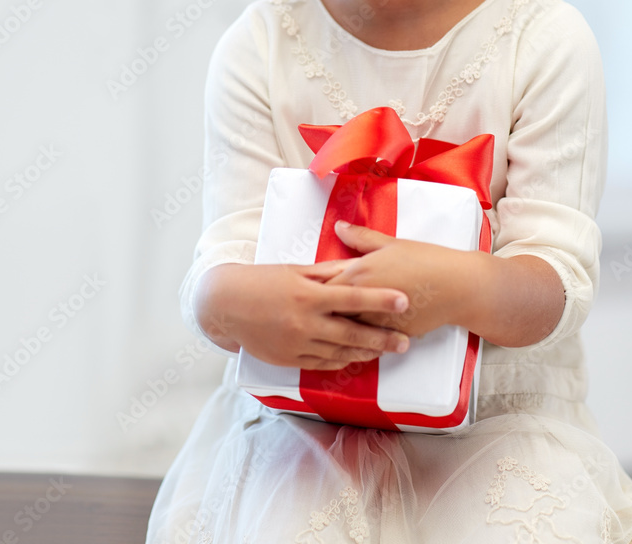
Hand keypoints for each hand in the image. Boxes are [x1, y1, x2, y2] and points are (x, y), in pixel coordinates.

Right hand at [194, 261, 411, 370]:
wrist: (226, 305)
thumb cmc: (263, 281)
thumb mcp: (295, 270)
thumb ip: (327, 272)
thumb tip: (355, 267)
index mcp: (309, 294)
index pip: (353, 298)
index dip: (381, 300)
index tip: (405, 300)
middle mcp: (305, 322)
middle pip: (352, 334)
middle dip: (382, 339)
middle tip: (405, 342)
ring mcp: (297, 344)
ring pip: (339, 353)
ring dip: (365, 353)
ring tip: (385, 351)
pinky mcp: (289, 359)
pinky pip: (321, 364)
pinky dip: (341, 361)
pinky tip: (355, 359)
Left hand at [325, 221, 458, 336]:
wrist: (457, 286)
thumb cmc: (425, 260)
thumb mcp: (390, 243)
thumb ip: (360, 237)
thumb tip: (338, 226)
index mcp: (358, 274)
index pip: (321, 287)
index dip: (312, 289)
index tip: (306, 290)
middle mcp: (362, 301)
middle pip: (329, 311)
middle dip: (322, 310)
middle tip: (313, 310)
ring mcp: (375, 322)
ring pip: (345, 329)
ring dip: (339, 326)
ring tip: (330, 326)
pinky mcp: (389, 336)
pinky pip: (367, 339)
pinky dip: (360, 336)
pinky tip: (357, 335)